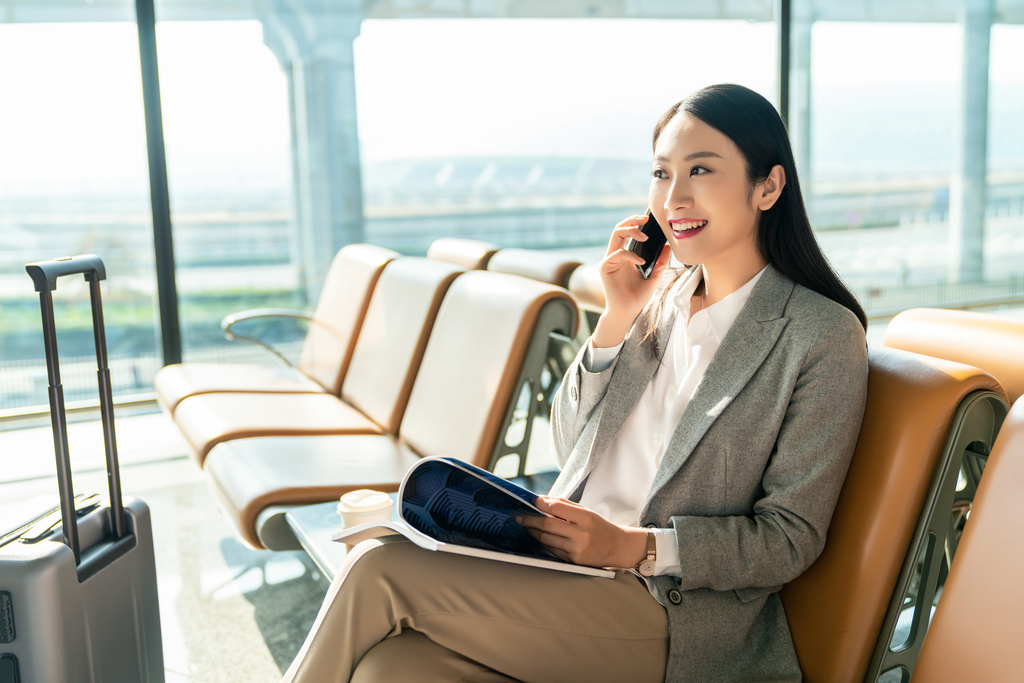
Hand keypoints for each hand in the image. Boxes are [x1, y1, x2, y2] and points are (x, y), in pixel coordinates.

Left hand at [517, 497, 648, 568]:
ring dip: (534, 531)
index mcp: (586, 518)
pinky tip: (540, 536)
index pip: (557, 508)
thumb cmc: (600, 527)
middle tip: (520, 516)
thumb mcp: (587, 512)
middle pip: (547, 525)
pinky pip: (552, 549)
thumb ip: (565, 505)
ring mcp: (576, 549)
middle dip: (530, 520)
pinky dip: (544, 541)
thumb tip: (542, 500)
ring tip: (527, 525)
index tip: (532, 501)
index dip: (541, 504)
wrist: (617, 547)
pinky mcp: (573, 560)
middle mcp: (581, 534)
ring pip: (546, 539)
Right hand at [592, 214, 671, 348]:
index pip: (626, 232)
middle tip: (645, 219)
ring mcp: (608, 260)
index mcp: (623, 255)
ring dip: (631, 232)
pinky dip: (630, 255)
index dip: (635, 223)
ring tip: (645, 236)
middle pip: (618, 229)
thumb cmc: (637, 297)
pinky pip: (617, 254)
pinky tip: (641, 261)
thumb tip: (667, 246)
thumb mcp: (653, 277)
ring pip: (616, 236)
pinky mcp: (604, 267)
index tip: (649, 219)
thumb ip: (659, 262)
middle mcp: (614, 255)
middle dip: (631, 221)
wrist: (627, 312)